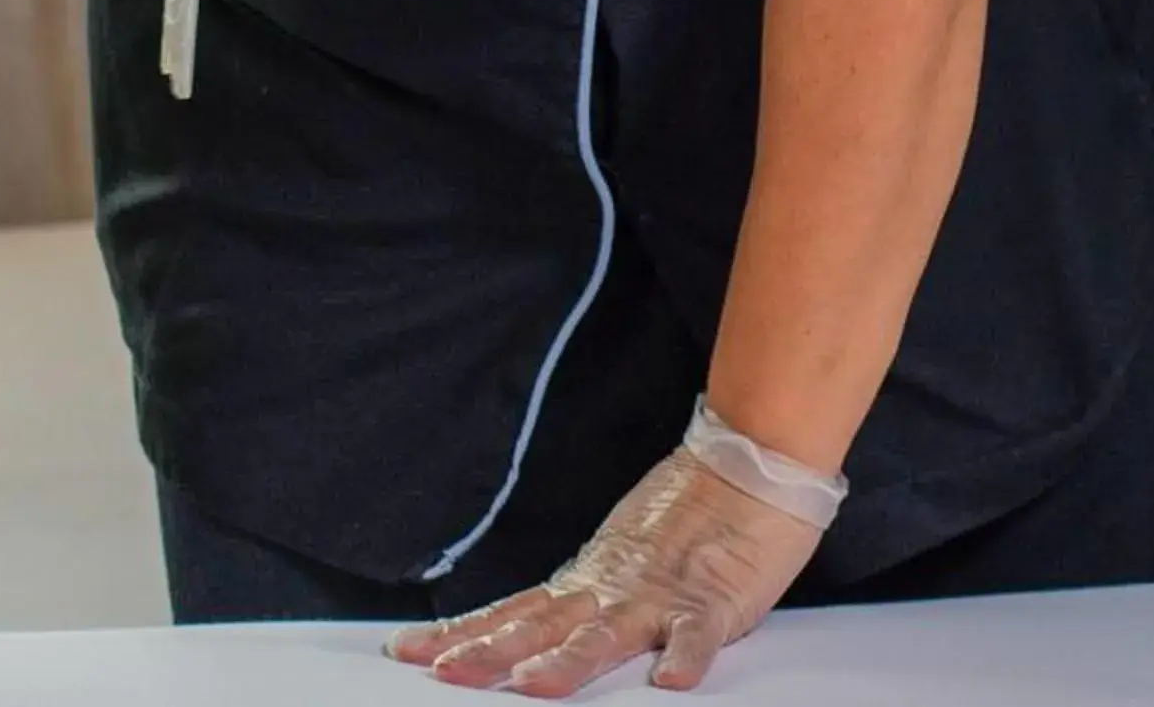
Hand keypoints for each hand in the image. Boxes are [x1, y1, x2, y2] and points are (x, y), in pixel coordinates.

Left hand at [386, 403, 835, 695]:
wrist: (745, 469)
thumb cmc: (685, 521)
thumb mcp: (617, 563)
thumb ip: (579, 604)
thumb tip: (527, 640)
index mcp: (586, 583)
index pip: (512, 613)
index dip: (462, 633)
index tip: (409, 650)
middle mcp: (610, 590)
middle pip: (541, 628)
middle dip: (491, 653)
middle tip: (445, 673)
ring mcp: (659, 596)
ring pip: (606, 634)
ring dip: (569, 661)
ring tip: (532, 684)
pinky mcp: (713, 602)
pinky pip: (698, 633)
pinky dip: (684, 654)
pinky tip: (671, 679)